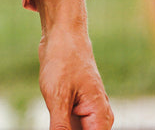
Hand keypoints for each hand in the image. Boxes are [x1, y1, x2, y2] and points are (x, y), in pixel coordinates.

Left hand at [34, 0, 113, 129]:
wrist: (62, 33)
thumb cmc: (63, 59)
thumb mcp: (57, 98)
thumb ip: (61, 128)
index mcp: (101, 118)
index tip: (61, 125)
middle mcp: (99, 117)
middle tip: (57, 114)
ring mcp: (88, 112)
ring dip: (63, 127)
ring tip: (58, 103)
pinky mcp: (76, 107)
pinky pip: (70, 125)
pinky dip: (61, 125)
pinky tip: (53, 115)